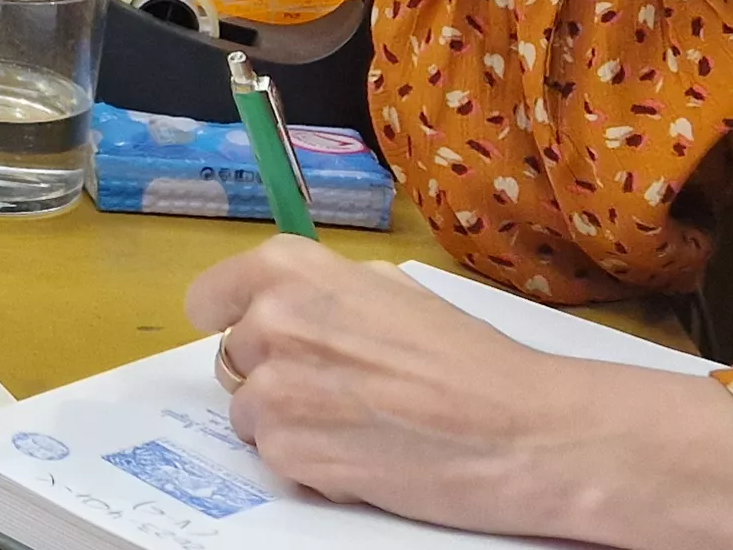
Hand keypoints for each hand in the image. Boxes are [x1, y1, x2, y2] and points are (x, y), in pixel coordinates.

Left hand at [188, 238, 732, 549]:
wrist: (521, 430)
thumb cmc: (470, 361)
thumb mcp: (392, 292)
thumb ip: (322, 293)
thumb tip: (282, 306)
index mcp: (292, 270)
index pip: (210, 297)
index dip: (232, 321)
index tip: (250, 335)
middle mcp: (271, 321)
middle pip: (233, 358)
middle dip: (273, 374)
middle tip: (338, 388)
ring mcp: (274, 389)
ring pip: (250, 412)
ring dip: (290, 423)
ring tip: (358, 422)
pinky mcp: (287, 451)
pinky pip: (274, 457)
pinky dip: (309, 463)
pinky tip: (362, 454)